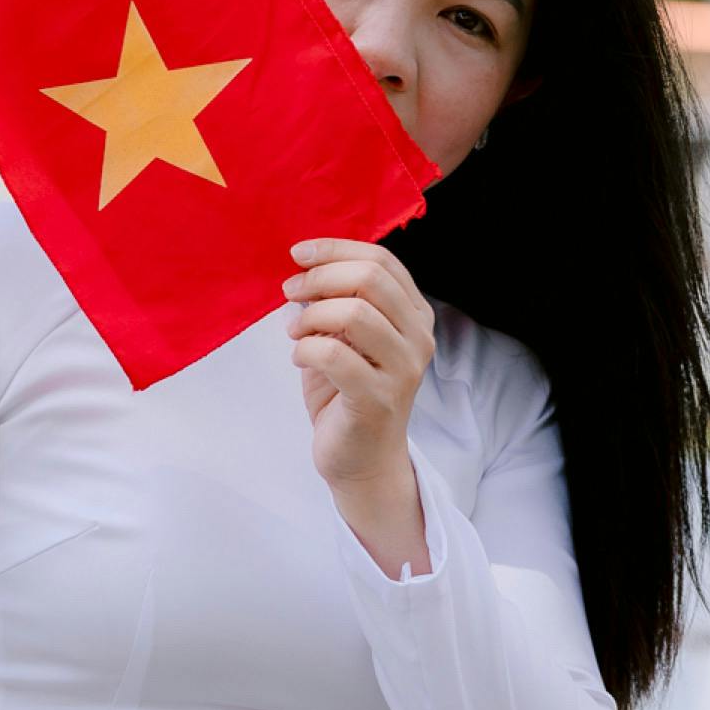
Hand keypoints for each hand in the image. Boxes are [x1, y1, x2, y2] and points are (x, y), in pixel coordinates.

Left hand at [283, 237, 435, 573]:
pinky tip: (299, 359)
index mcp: (415, 315)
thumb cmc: (349, 392)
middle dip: (320, 277)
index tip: (299, 255)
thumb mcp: (347, 337)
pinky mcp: (378, 400)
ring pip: (355, 312)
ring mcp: (403, 370)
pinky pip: (334, 355)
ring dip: (311, 315)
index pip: (382, 261)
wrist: (362, 460)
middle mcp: (419, 338)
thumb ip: (339, 301)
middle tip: (290, 291)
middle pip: (370, 279)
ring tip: (295, 331)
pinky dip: (305, 349)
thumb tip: (305, 266)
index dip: (335, 249)